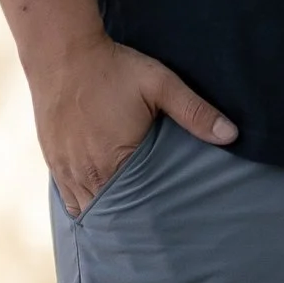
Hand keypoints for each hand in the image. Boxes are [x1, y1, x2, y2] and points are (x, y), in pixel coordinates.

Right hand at [33, 38, 235, 218]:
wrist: (62, 52)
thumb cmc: (113, 67)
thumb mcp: (160, 84)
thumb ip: (195, 111)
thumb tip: (231, 135)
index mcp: (114, 161)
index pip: (134, 208)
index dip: (150, 217)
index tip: (165, 224)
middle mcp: (85, 172)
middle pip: (109, 212)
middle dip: (128, 220)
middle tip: (149, 230)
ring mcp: (64, 168)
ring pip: (85, 208)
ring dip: (104, 212)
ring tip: (125, 221)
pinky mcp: (52, 159)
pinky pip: (66, 195)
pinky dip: (82, 201)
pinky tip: (97, 202)